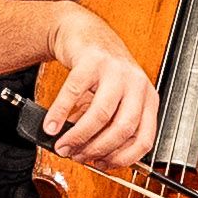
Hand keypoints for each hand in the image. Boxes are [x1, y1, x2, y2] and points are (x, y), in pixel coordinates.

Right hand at [41, 6, 160, 170]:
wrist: (85, 33)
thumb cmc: (101, 70)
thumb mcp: (115, 98)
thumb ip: (108, 124)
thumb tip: (87, 153)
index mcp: (147, 98)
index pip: (143, 139)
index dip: (121, 158)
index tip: (101, 164)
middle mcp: (136, 84)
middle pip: (122, 129)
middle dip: (96, 149)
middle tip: (76, 156)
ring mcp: (115, 71)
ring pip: (100, 115)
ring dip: (77, 136)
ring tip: (61, 144)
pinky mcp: (91, 61)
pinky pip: (74, 93)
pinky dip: (59, 113)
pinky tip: (50, 124)